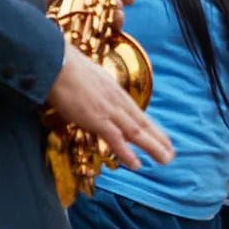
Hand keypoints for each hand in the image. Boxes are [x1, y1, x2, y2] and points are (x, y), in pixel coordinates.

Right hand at [47, 44, 173, 170]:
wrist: (57, 64)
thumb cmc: (68, 69)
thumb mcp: (92, 80)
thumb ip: (99, 92)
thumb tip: (98, 98)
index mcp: (117, 94)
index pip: (139, 115)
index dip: (152, 129)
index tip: (164, 139)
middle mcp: (118, 102)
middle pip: (143, 124)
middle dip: (158, 140)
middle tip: (171, 154)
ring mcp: (109, 111)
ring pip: (136, 132)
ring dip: (152, 147)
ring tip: (165, 160)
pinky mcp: (97, 119)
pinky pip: (115, 138)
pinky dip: (126, 153)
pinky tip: (136, 164)